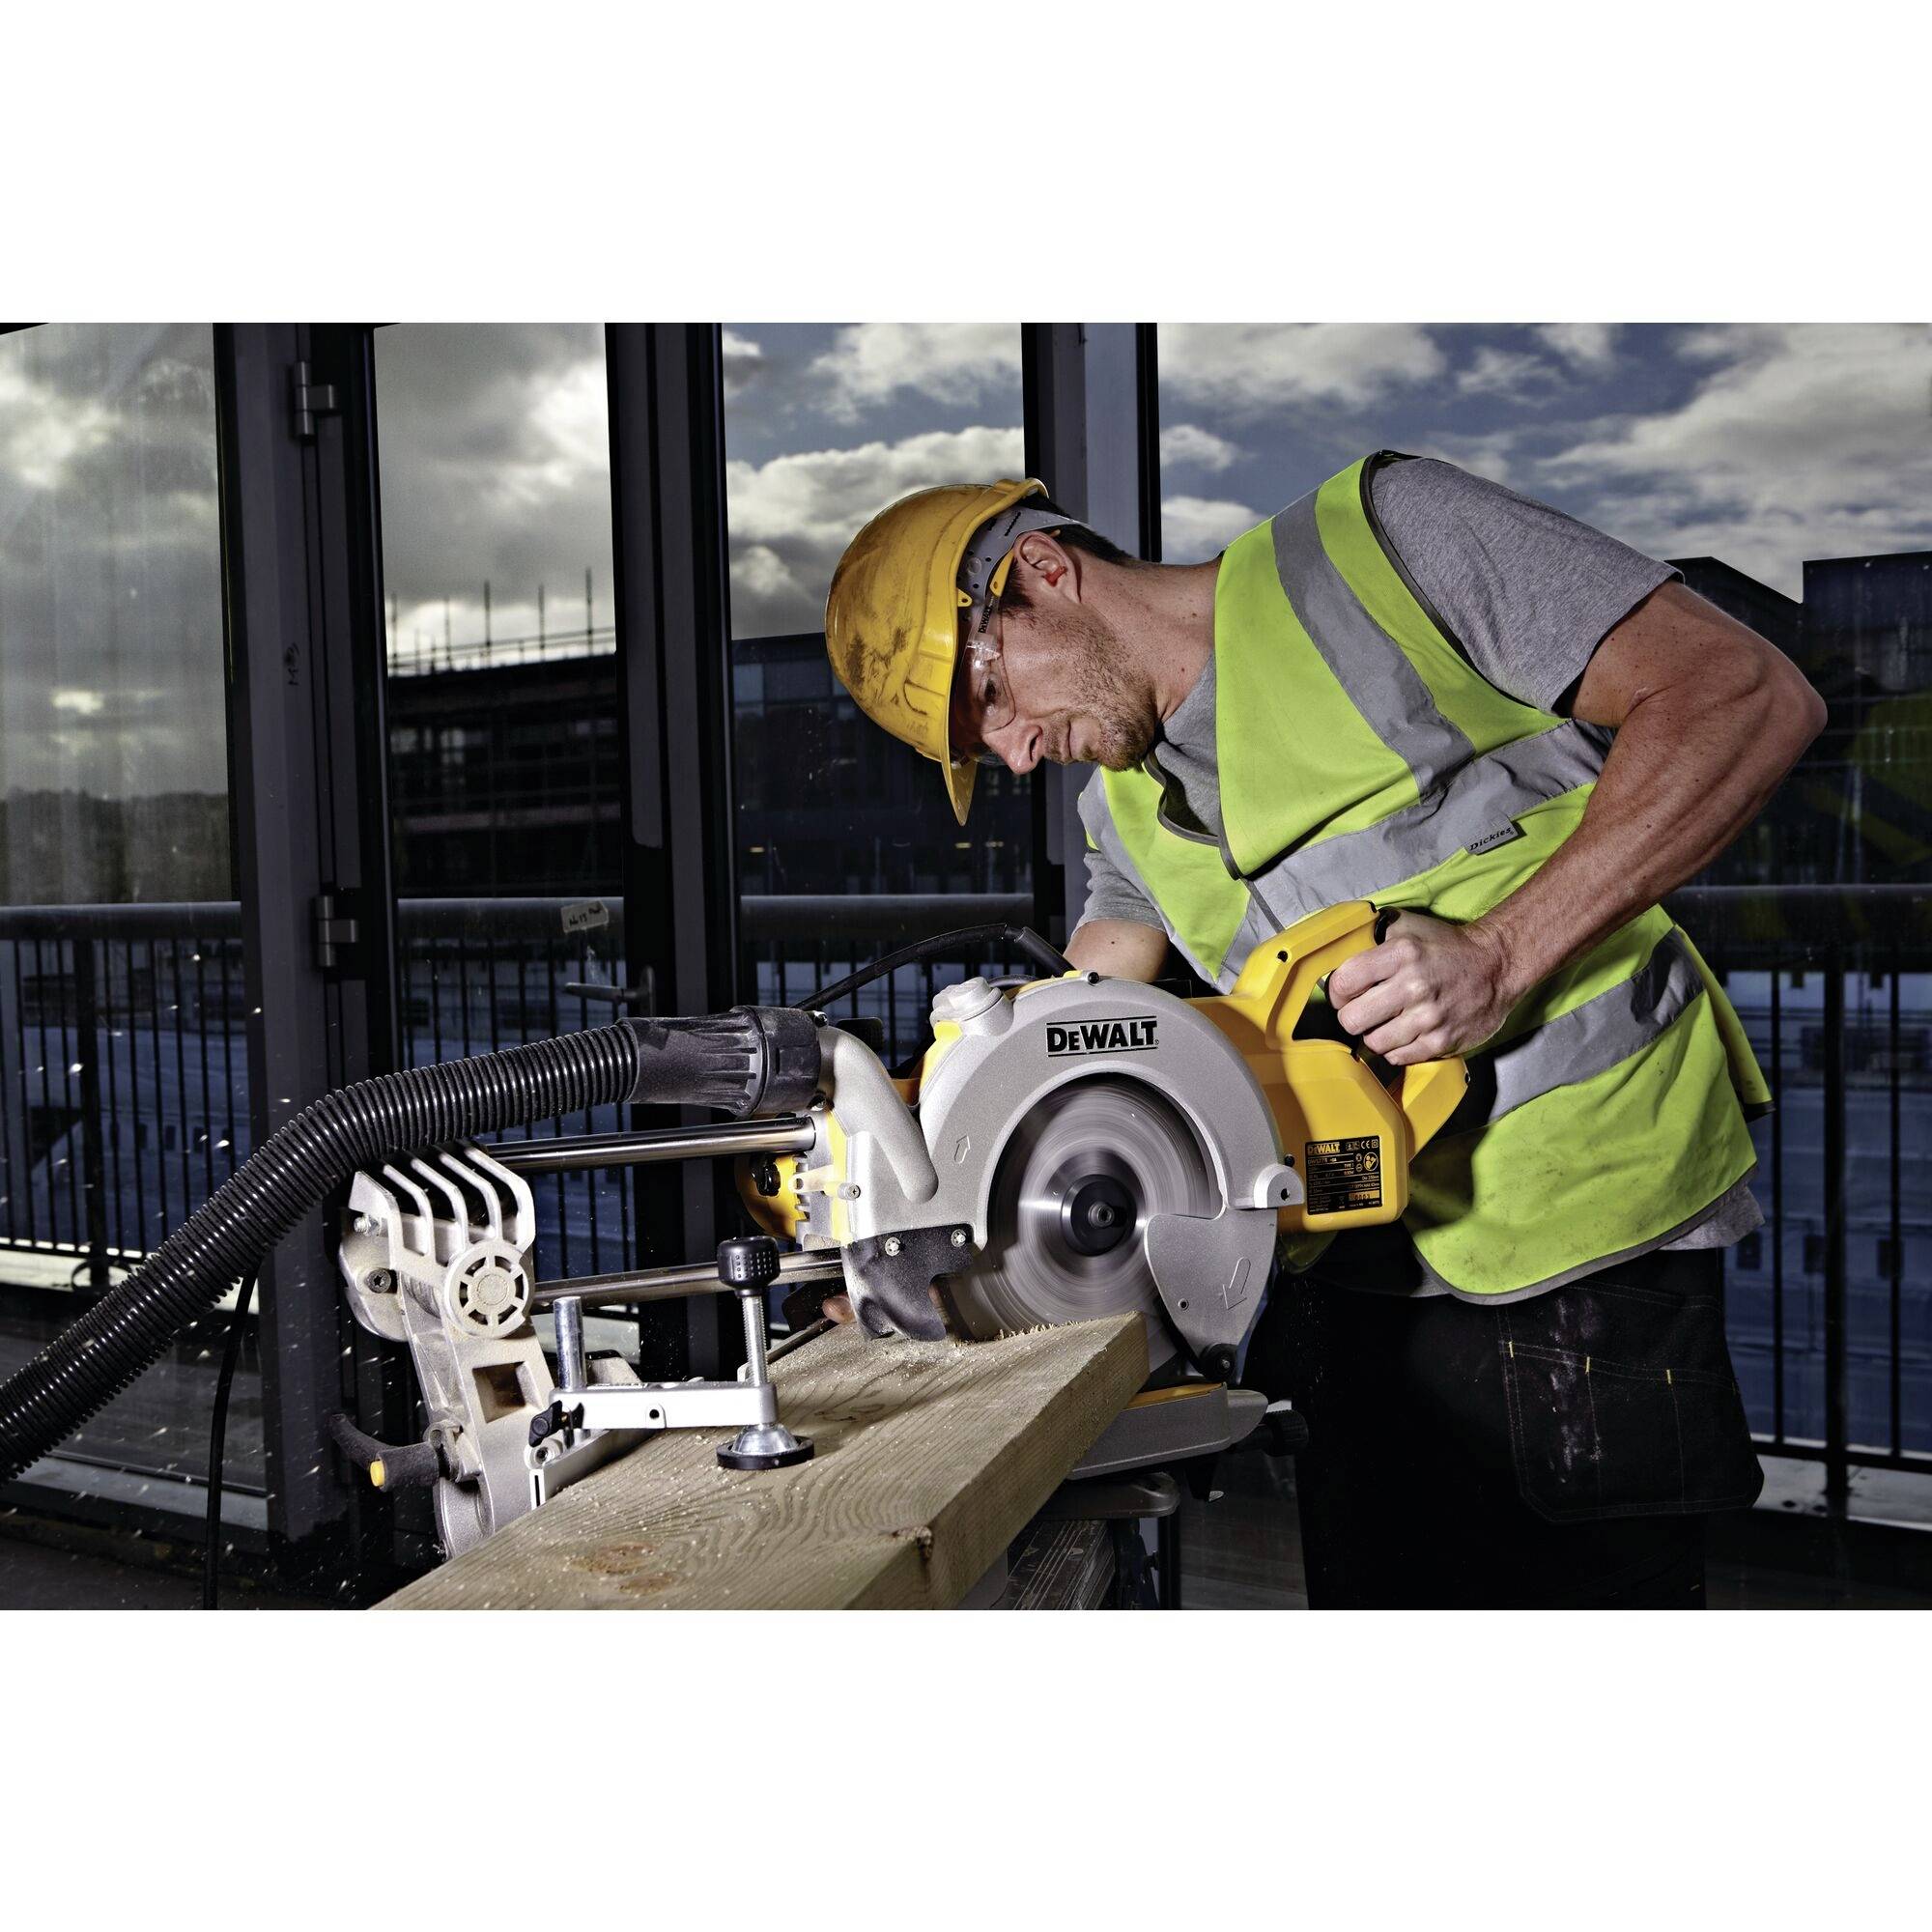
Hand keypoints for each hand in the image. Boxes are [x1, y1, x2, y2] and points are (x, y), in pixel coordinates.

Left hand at [1326, 910, 1518, 1064]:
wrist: (1497, 965)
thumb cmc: (1447, 947)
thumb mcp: (1407, 927)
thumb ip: (1370, 936)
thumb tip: (1336, 952)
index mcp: (1402, 953)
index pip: (1343, 983)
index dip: (1337, 991)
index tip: (1345, 994)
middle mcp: (1414, 985)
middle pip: (1352, 1020)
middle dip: (1352, 1016)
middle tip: (1363, 1010)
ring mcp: (1429, 1017)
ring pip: (1373, 1042)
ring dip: (1375, 1034)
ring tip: (1387, 1021)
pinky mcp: (1441, 1042)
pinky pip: (1397, 1057)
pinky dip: (1396, 1048)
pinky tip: (1404, 1033)